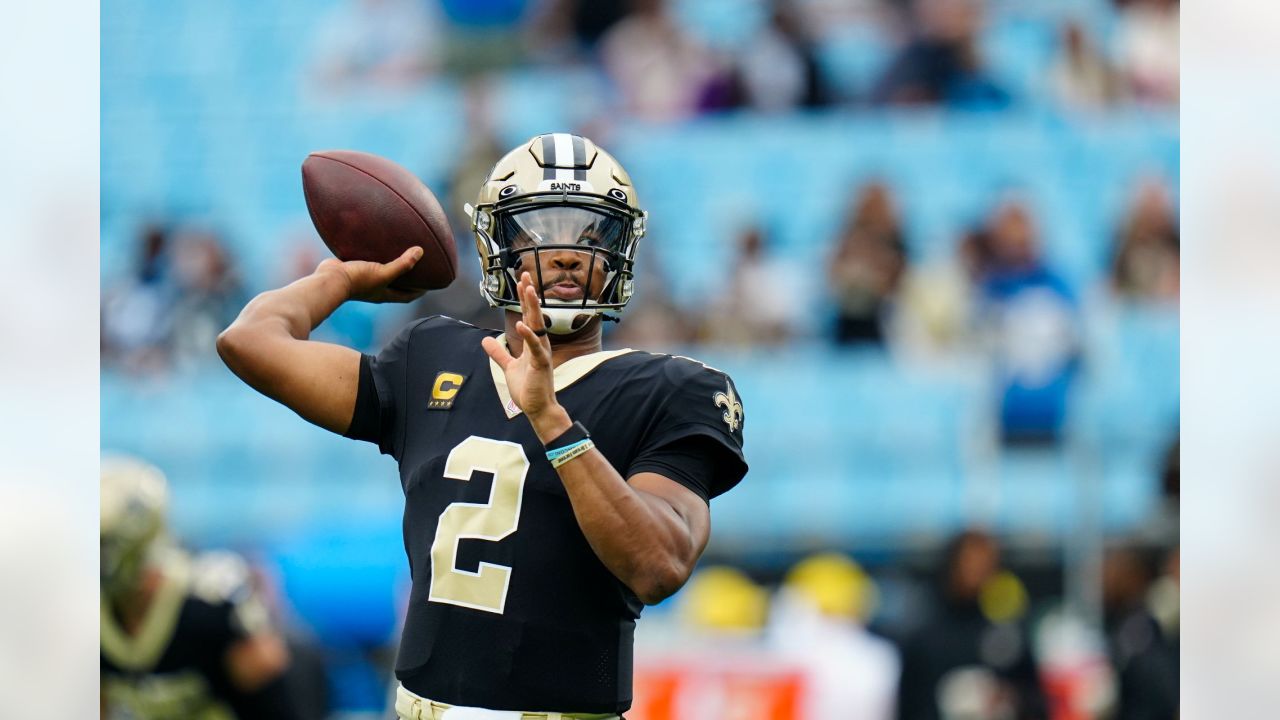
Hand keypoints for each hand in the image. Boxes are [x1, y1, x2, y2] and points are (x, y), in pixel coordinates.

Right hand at [315, 247, 426, 303]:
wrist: (328, 279)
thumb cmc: (357, 280)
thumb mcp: (383, 273)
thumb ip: (402, 265)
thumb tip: (420, 251)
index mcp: (384, 294)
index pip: (407, 296)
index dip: (420, 291)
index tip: (431, 282)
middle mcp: (375, 288)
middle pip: (396, 284)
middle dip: (408, 277)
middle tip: (419, 264)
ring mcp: (364, 279)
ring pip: (381, 272)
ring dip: (391, 264)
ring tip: (400, 250)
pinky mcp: (354, 268)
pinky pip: (368, 261)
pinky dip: (375, 255)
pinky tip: (377, 243)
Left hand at [481, 272, 571, 440]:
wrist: (538, 408)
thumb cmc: (528, 388)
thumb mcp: (508, 367)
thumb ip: (499, 353)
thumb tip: (485, 341)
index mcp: (533, 343)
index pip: (528, 316)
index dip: (524, 299)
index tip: (522, 281)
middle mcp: (540, 344)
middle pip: (534, 314)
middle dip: (530, 295)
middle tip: (526, 275)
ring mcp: (541, 353)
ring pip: (538, 325)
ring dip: (533, 307)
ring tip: (528, 290)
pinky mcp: (541, 364)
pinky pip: (535, 347)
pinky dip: (528, 335)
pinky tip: (521, 324)